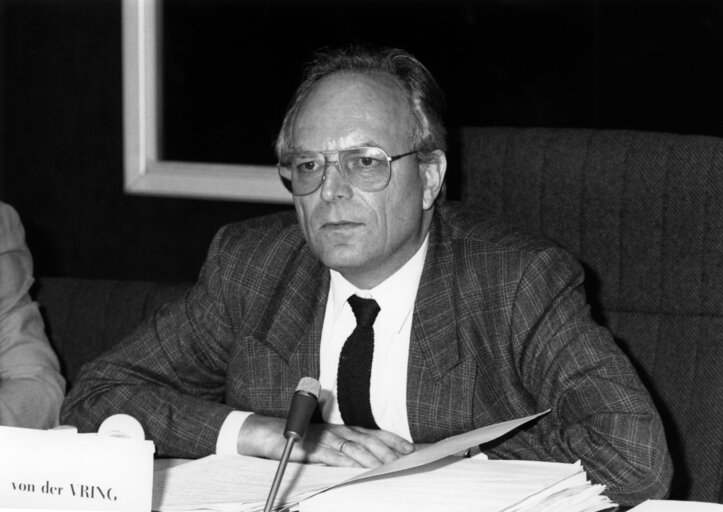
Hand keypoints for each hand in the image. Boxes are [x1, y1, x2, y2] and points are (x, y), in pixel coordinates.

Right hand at [237, 414, 413, 467]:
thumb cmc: (302, 441)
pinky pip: (332, 456)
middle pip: (368, 440)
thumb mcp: (328, 445)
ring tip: (386, 466)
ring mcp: (326, 439)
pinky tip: (356, 469)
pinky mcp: (312, 449)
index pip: (374, 433)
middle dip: (388, 450)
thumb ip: (346, 451)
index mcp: (344, 430)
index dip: (393, 440)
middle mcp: (338, 431)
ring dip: (371, 457)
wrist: (271, 435)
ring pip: (354, 448)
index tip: (410, 448)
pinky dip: (346, 462)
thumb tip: (369, 462)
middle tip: (403, 460)